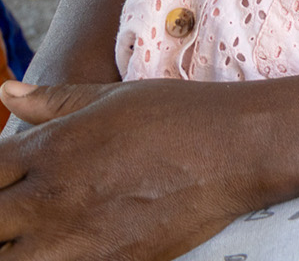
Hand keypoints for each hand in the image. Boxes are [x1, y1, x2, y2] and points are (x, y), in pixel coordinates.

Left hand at [0, 79, 244, 259]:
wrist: (236, 149)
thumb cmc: (177, 115)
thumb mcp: (112, 97)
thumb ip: (53, 101)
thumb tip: (7, 92)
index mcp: (49, 150)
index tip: (9, 180)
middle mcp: (52, 197)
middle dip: (0, 219)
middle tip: (21, 213)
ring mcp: (76, 239)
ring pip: (10, 260)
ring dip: (17, 248)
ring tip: (41, 236)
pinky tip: (71, 248)